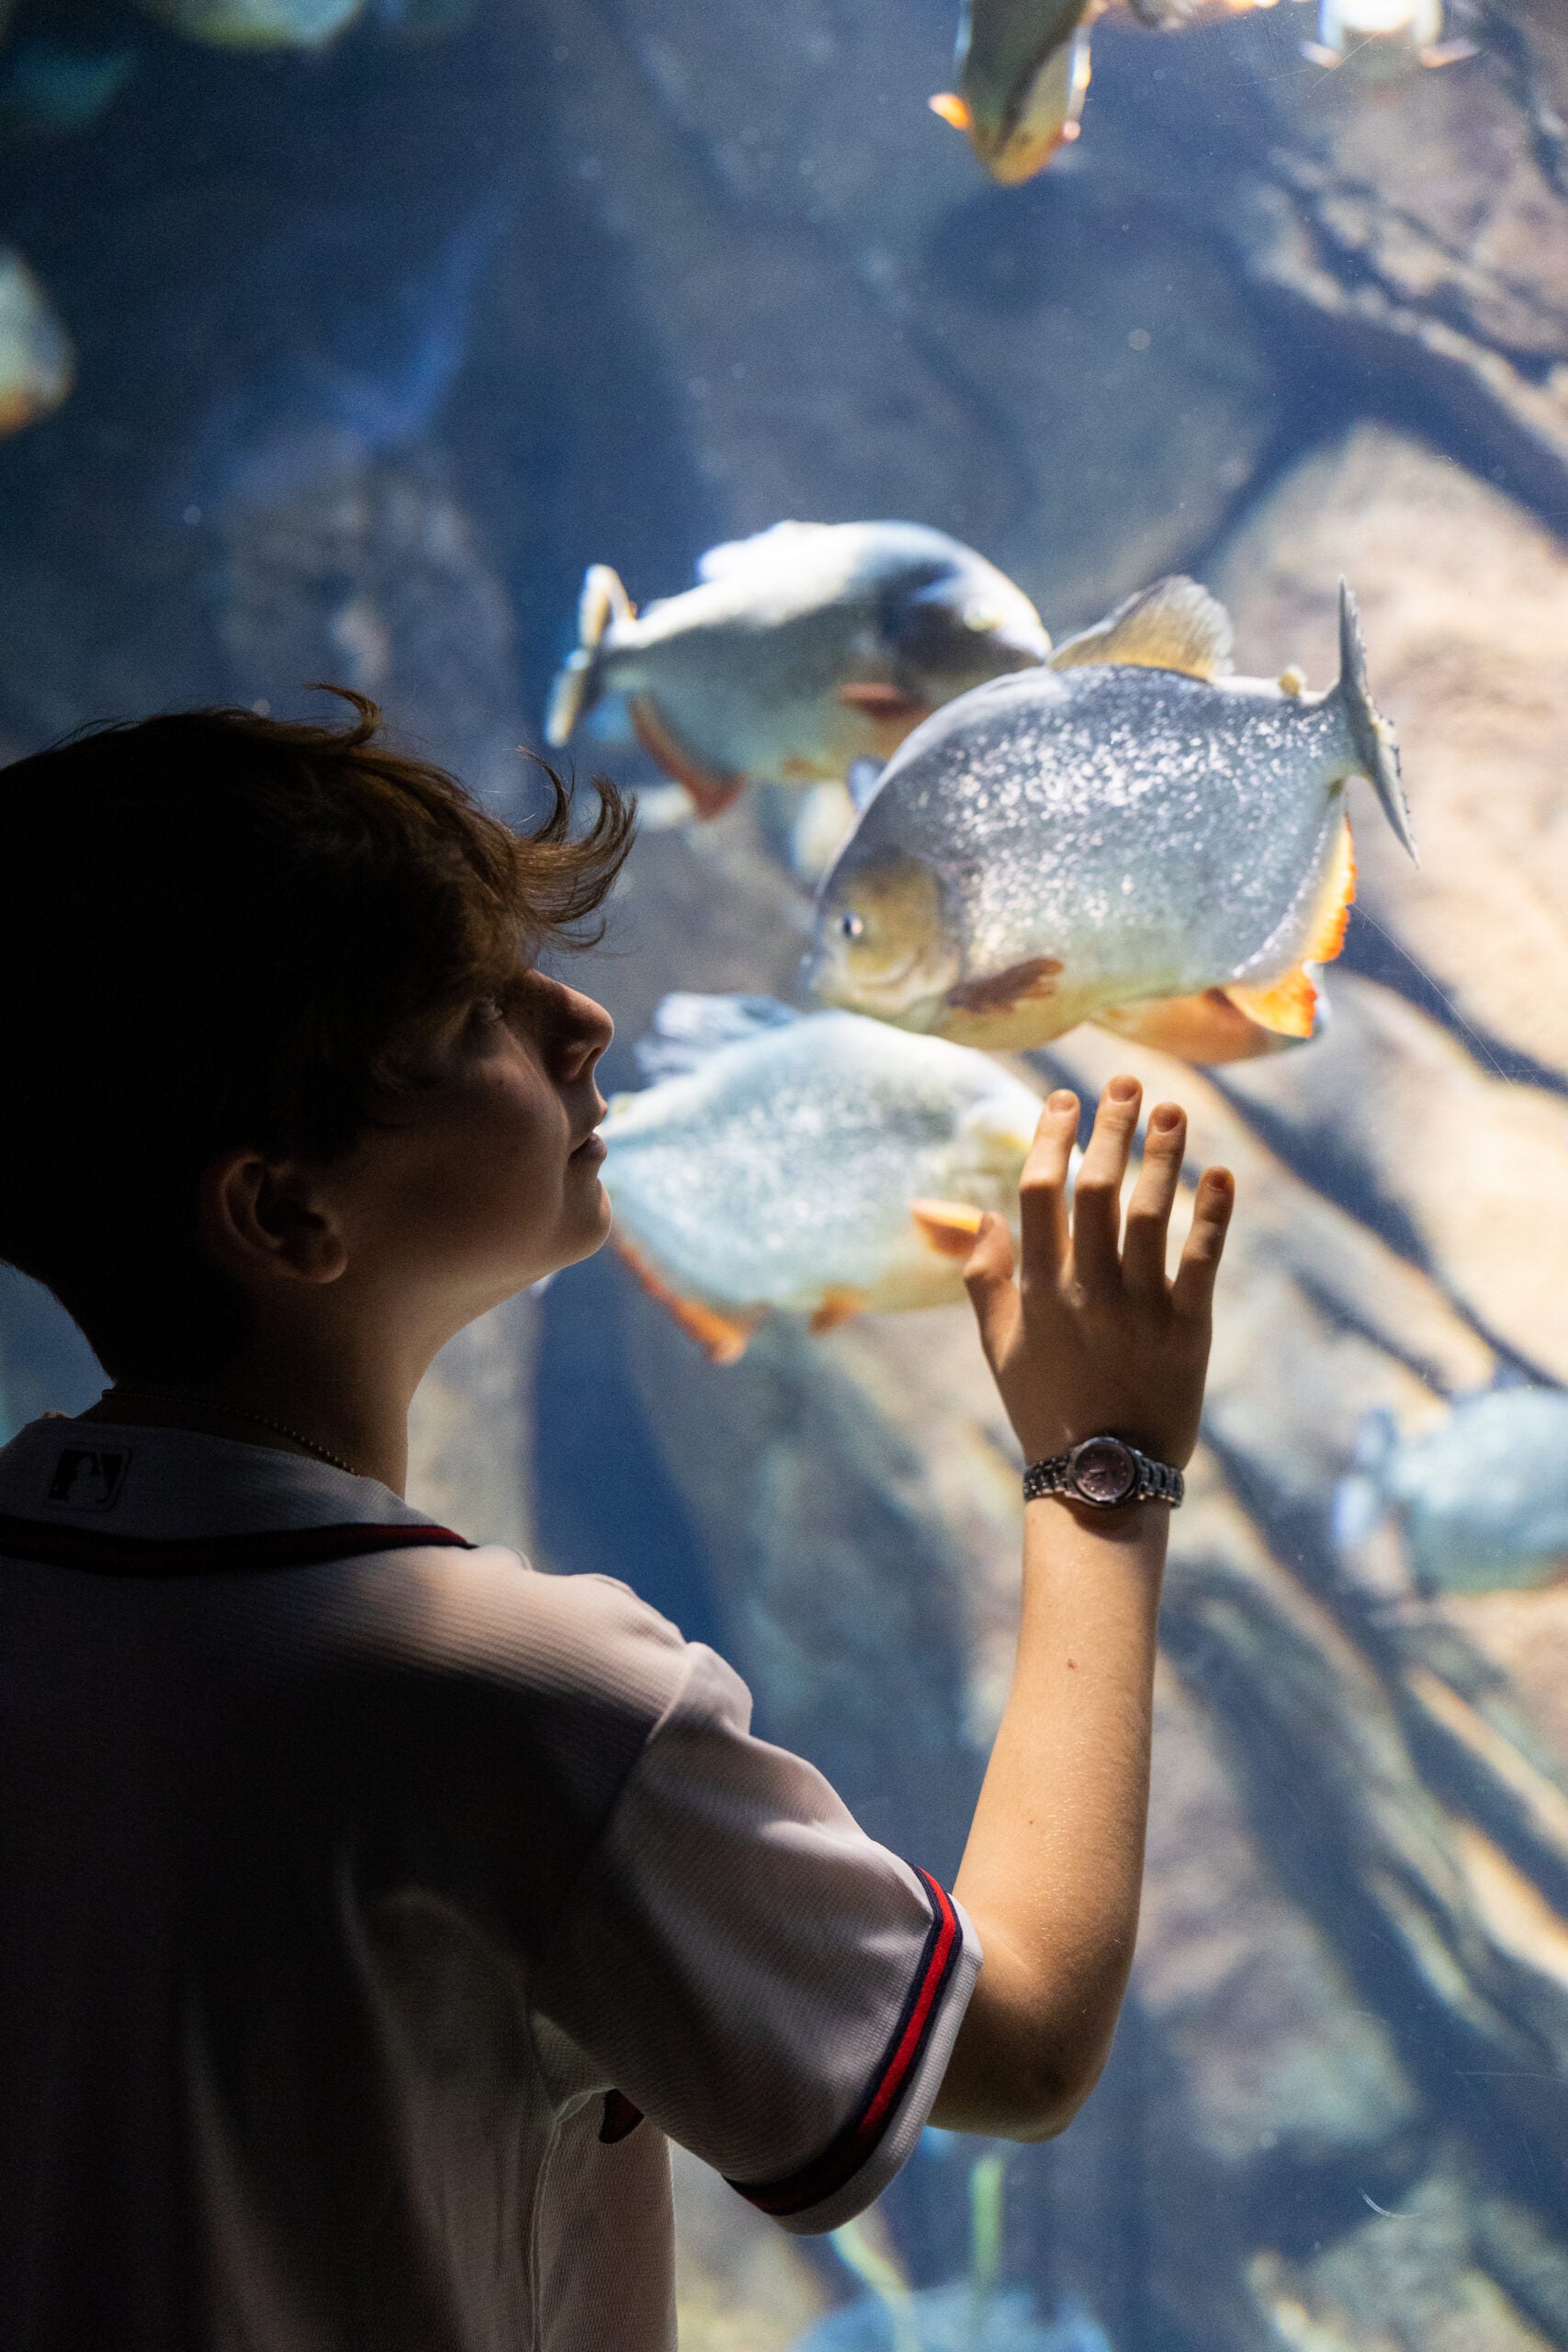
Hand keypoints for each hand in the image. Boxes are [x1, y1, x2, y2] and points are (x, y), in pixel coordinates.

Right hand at [964, 1076, 1232, 1471]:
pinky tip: (1222, 1174)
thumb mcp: (998, 1345)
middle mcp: (1085, 1290)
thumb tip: (977, 1211)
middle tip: (1127, 1084)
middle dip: (1111, 1128)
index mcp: (1037, 1289)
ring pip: (1150, 1214)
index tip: (1065, 1098)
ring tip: (1174, 1111)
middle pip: (1095, 1188)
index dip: (1052, 1137)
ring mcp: (1138, 1309)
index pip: (1039, 1192)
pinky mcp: (1187, 1330)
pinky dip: (1213, 1213)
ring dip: (1163, 1156)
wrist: (1101, 1480)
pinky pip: (1201, 1260)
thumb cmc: (1045, 1407)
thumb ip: (984, 1276)